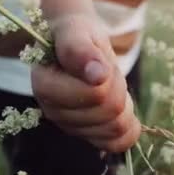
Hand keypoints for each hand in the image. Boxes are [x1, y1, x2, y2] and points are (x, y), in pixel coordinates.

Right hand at [31, 13, 140, 152]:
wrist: (77, 43)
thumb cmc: (76, 34)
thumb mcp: (77, 31)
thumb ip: (80, 49)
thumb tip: (97, 74)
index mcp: (45, 85)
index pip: (94, 94)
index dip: (109, 75)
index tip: (100, 58)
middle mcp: (52, 111)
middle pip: (108, 111)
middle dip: (117, 86)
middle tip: (107, 69)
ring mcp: (69, 126)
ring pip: (115, 128)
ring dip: (123, 103)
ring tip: (109, 84)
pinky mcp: (86, 136)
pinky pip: (118, 143)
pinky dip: (128, 126)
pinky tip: (123, 109)